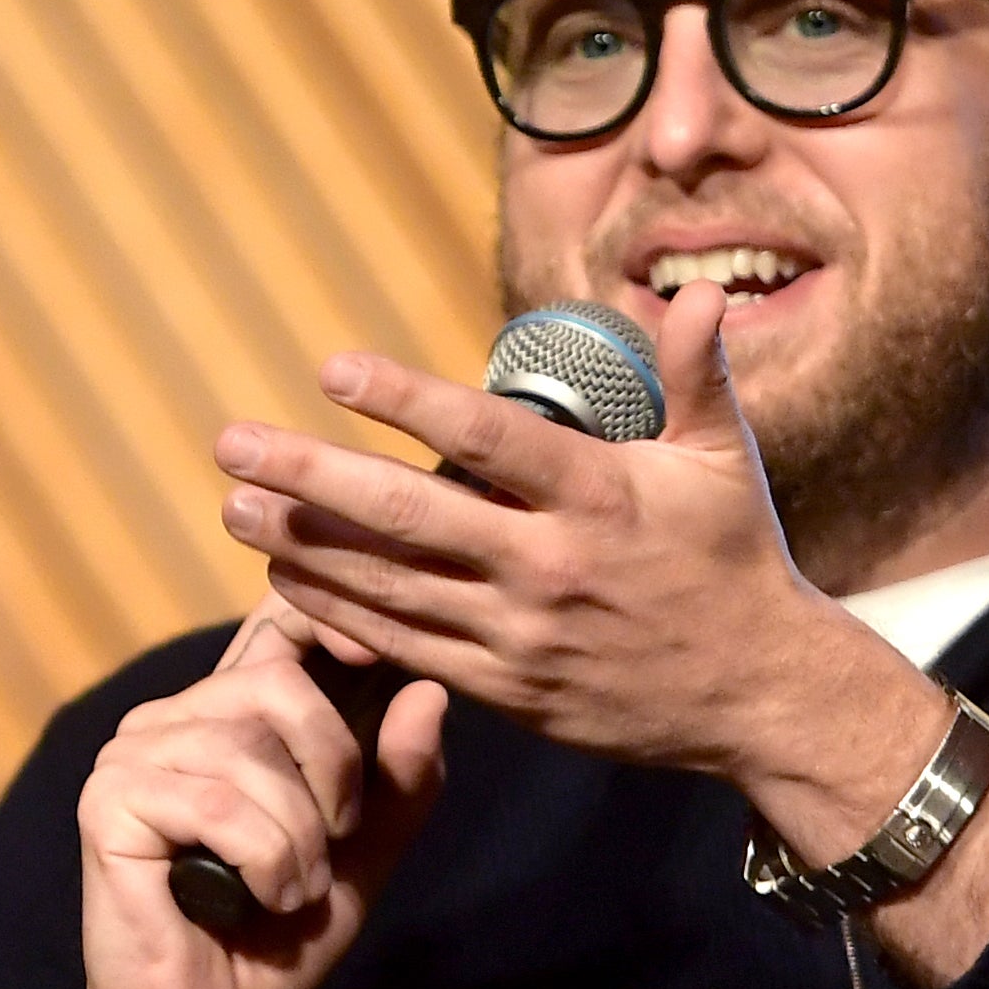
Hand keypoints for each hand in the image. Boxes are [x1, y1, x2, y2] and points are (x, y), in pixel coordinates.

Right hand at [73, 599, 446, 988]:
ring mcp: (132, 754)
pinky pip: (214, 800)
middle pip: (280, 683)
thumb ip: (402, 779)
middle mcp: (175, 717)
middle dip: (334, 770)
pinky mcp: (108, 802)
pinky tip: (257, 898)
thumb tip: (429, 693)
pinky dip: (262, 858)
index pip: (279, 621)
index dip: (332, 620)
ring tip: (291, 889)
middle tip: (335, 843)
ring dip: (298, 836)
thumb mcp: (366, 853)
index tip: (377, 659)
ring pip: (248, 747)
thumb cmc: (278, 939)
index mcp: (232, 714)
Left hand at [212, 284, 950, 858]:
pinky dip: (340, 611)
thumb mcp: (725, 462)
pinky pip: (405, 647)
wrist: (756, 696)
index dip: (403, 400)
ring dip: (303, 544)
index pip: (485, 438)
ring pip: (390, 586)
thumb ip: (699, 374)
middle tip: (233, 443)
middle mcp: (551, 568)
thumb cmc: (735, 561)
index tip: (332, 368)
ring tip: (237, 503)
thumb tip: (699, 291)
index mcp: (600, 499)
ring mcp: (522, 636)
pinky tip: (288, 576)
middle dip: (310, 475)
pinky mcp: (507, 690)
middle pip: (409, 517)